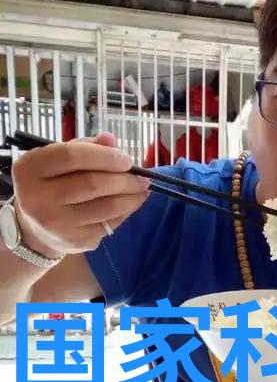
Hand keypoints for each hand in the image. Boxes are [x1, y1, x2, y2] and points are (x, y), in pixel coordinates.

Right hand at [12, 133, 149, 257]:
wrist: (35, 229)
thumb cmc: (49, 184)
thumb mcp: (55, 160)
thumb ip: (82, 147)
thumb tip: (111, 140)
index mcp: (30, 169)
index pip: (71, 156)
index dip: (105, 156)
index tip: (127, 159)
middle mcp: (39, 198)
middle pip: (93, 184)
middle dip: (124, 179)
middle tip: (141, 177)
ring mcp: (58, 224)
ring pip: (107, 206)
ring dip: (132, 196)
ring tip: (142, 188)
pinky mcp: (76, 241)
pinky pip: (110, 223)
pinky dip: (125, 211)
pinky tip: (131, 203)